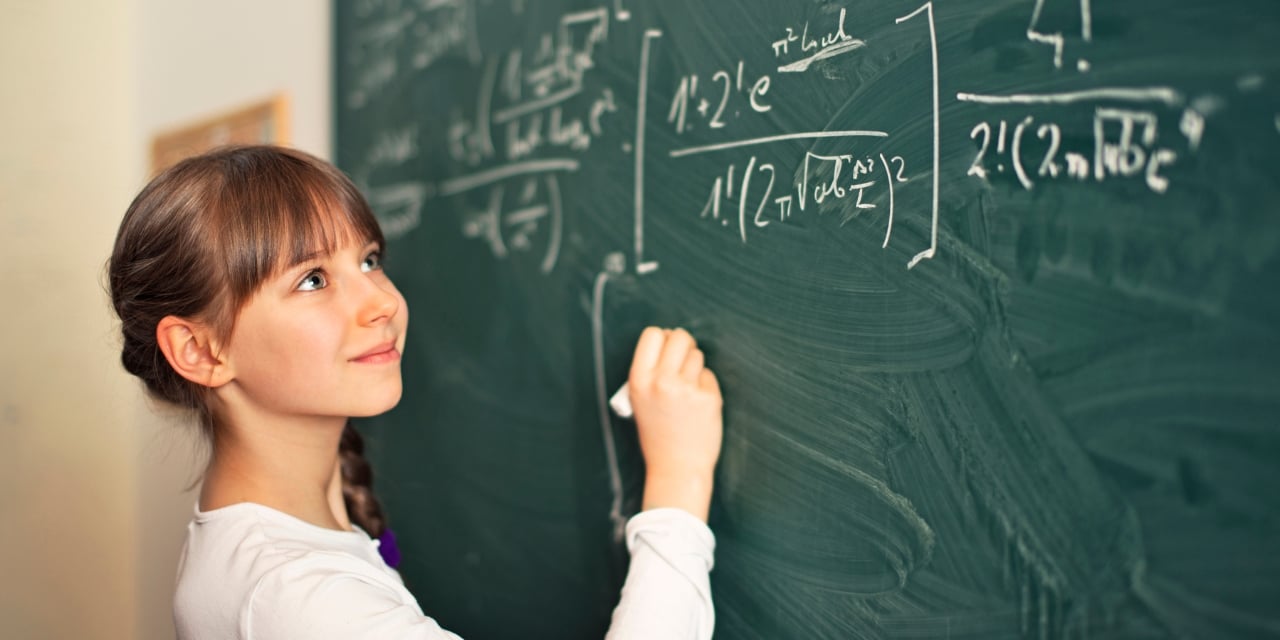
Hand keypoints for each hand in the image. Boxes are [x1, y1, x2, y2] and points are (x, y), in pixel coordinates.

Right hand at [627, 327, 722, 520]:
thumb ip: (650, 371)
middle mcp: (661, 381)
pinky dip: (706, 386)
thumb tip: (668, 338)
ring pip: (697, 355)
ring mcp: (686, 389)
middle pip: (679, 337)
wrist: (677, 468)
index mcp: (639, 380)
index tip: (667, 348)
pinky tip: (698, 405)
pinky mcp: (709, 398)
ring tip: (688, 390)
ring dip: (695, 366)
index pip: (652, 334)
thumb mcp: (639, 401)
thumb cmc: (658, 435)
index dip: (662, 337)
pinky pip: (709, 376)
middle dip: (683, 344)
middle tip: (683, 360)